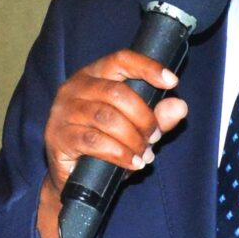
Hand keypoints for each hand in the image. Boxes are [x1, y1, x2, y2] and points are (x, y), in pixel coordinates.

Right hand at [36, 50, 190, 237]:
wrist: (72, 177)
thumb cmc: (103, 145)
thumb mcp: (135, 128)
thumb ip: (157, 117)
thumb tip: (179, 107)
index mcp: (93, 75)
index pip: (121, 60)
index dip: (147, 67)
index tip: (172, 81)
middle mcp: (74, 87)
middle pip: (117, 92)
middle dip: (144, 117)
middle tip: (155, 137)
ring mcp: (63, 111)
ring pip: (107, 118)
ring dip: (133, 138)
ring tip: (145, 154)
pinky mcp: (58, 137)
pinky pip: (95, 142)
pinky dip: (120, 154)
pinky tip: (132, 163)